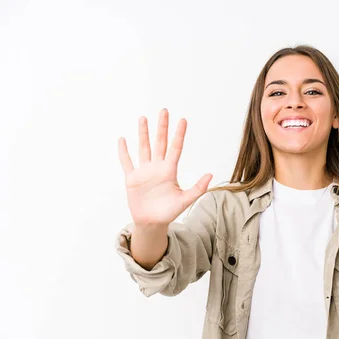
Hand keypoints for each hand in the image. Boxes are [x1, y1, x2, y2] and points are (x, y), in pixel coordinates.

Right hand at [118, 108, 211, 226]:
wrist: (152, 223)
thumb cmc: (169, 212)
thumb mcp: (185, 200)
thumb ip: (198, 188)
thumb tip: (211, 175)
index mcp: (170, 171)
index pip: (175, 148)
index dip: (179, 134)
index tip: (183, 120)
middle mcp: (157, 167)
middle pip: (160, 143)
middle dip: (162, 127)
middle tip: (164, 111)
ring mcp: (144, 172)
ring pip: (143, 148)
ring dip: (143, 133)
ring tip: (143, 118)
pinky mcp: (132, 178)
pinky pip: (127, 162)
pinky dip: (124, 152)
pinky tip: (122, 139)